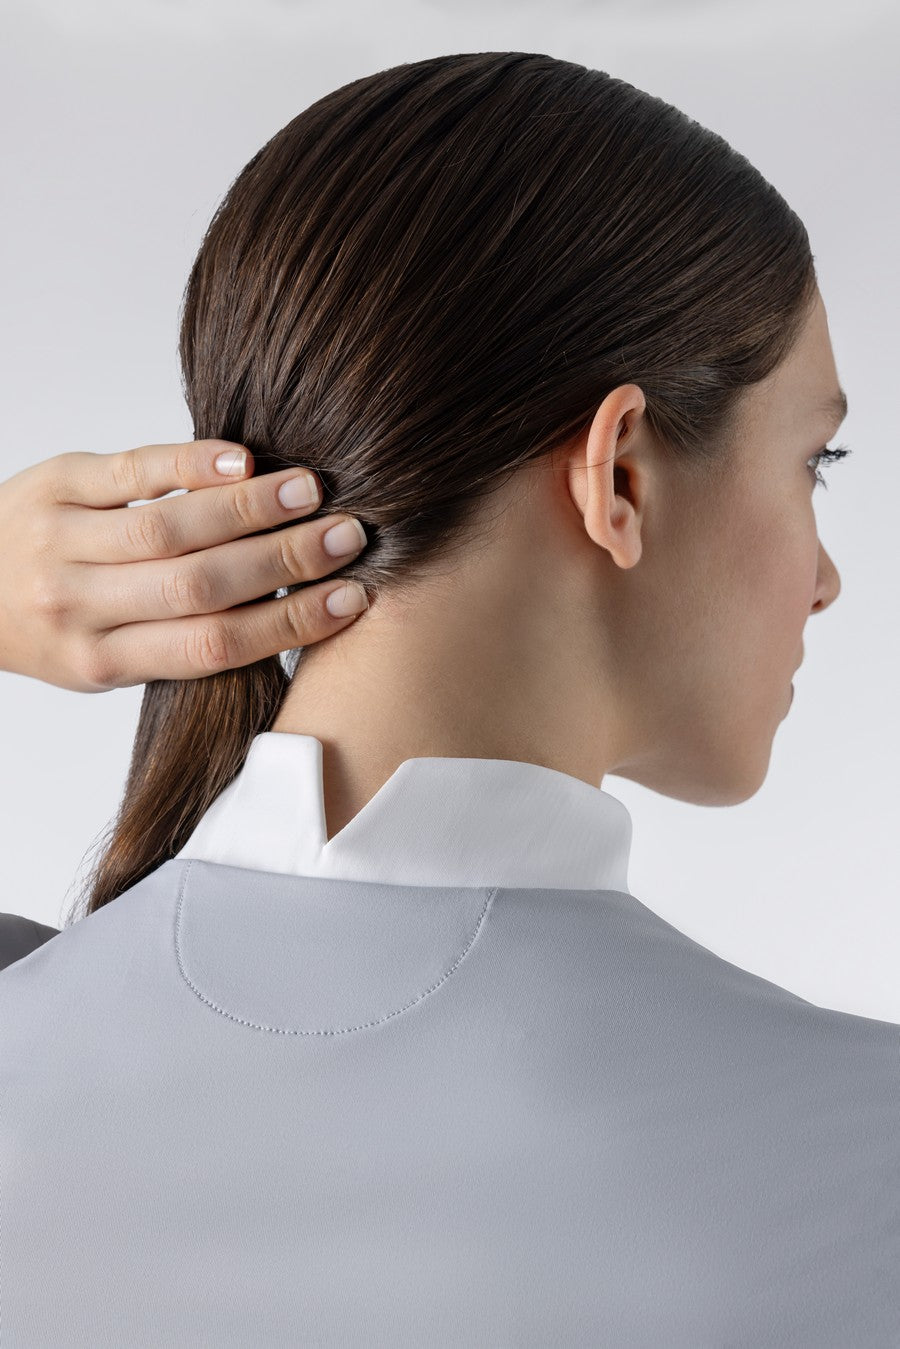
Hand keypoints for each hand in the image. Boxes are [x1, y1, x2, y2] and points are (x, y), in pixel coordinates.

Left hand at [0, 439, 369, 691]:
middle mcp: (79, 609)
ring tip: (310, 492)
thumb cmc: (47, 625)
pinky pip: (129, 472)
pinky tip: (242, 459)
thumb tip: (287, 612)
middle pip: (199, 587)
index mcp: (101, 663)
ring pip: (169, 528)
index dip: (289, 624)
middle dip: (284, 561)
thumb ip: (178, 640)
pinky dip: (189, 464)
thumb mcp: (105, 657)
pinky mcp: (52, 485)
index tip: (349, 599)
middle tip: (346, 536)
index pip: (212, 647)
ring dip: (250, 509)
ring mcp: (61, 544)